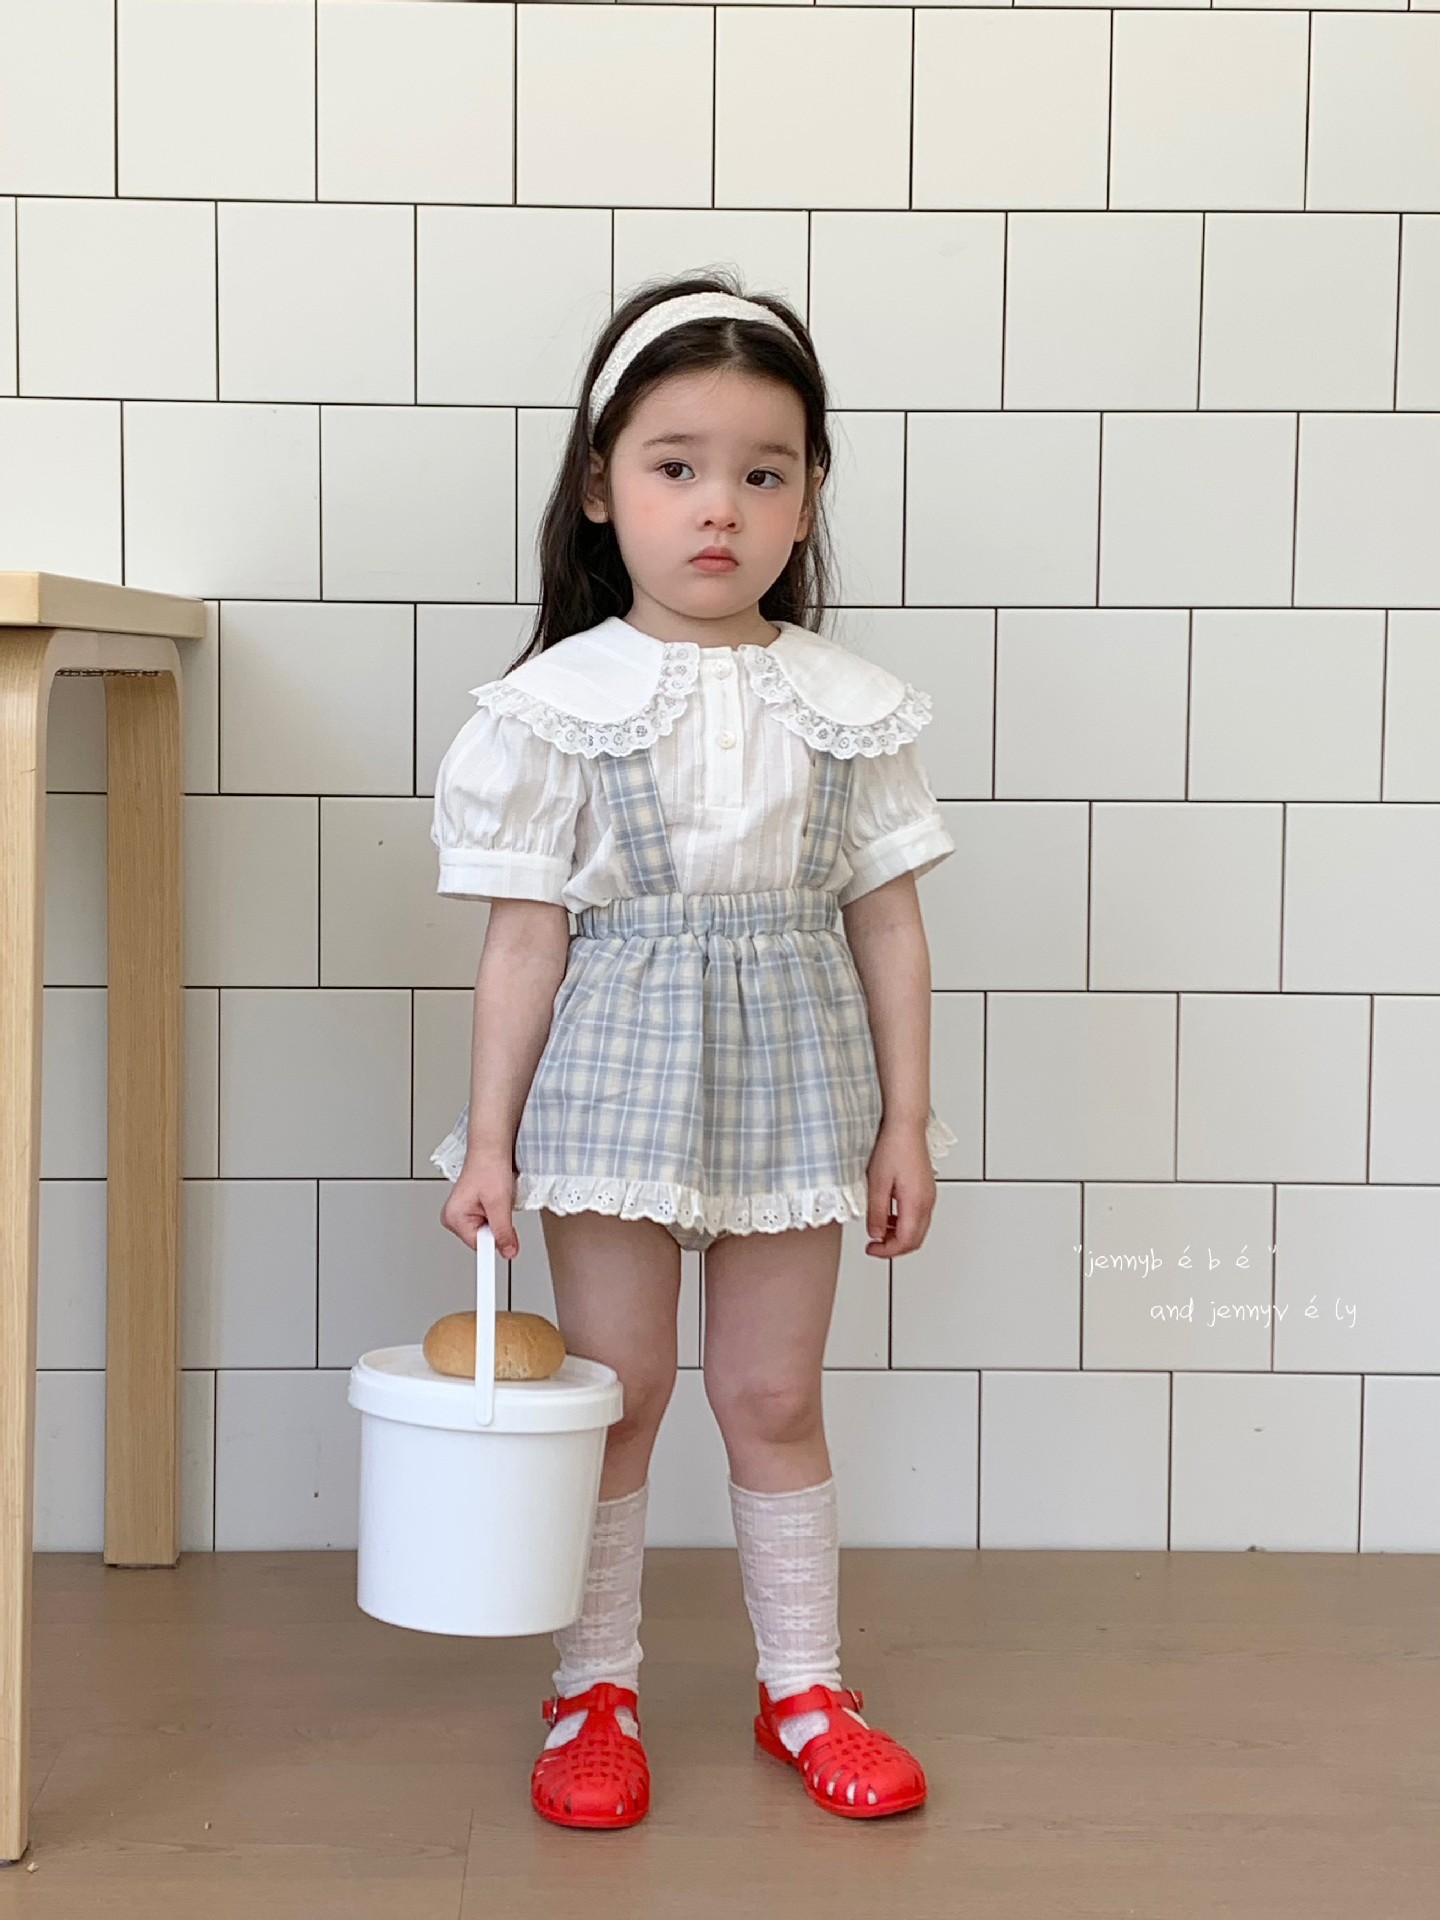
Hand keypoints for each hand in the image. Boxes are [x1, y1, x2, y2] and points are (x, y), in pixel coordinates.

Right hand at [440, 1149, 519, 1258]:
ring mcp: (462, 1213)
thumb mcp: (499, 1203)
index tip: (502, 1259)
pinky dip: (498, 1213)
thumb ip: (503, 1231)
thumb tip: (508, 1251)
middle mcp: (454, 1217)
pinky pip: (489, 1222)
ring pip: (488, 1231)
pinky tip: (497, 1198)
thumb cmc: (489, 1166)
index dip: (494, 1245)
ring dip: (499, 1218)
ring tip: (498, 1198)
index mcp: (454, 1217)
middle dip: (497, 1226)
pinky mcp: (472, 1209)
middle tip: (501, 1206)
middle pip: (483, 1240)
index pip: (478, 1246)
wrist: (491, 1147)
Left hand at [864, 1119, 935, 1257]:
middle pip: (915, 1240)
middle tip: (875, 1246)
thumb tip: (876, 1234)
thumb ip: (877, 1212)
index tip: (871, 1249)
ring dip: (899, 1236)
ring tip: (879, 1230)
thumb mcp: (877, 1183)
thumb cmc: (893, 1147)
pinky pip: (919, 1216)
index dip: (887, 1251)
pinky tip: (889, 1216)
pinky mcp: (927, 1190)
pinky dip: (905, 1223)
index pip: (905, 1241)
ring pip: (918, 1229)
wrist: (906, 1126)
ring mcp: (929, 1196)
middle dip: (894, 1248)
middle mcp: (927, 1202)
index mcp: (916, 1203)